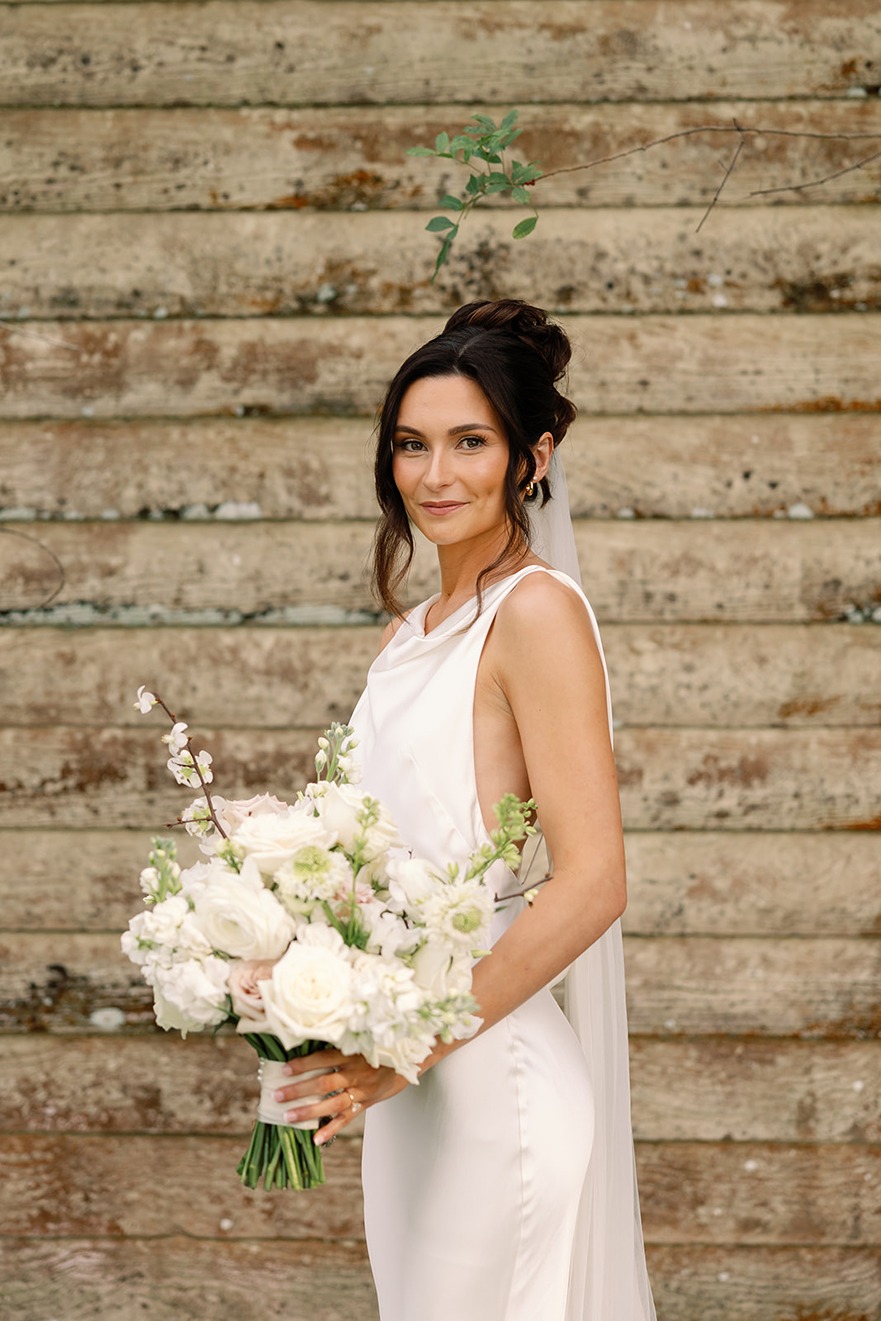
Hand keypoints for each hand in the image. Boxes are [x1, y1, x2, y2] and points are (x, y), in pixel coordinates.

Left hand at [274, 1048, 409, 1145]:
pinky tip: (315, 1139)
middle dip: (298, 1090)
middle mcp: (356, 1073)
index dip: (304, 1064)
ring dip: (309, 1111)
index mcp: (353, 1053)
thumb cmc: (380, 1047)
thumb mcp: (362, 1039)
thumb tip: (310, 1038)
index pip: (324, 1058)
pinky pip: (347, 1119)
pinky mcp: (366, 1104)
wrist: (409, 1061)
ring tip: (288, 1117)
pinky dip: (331, 1129)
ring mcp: (362, 1090)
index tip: (284, 1069)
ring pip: (332, 1103)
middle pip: (324, 1083)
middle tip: (276, 1095)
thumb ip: (341, 1042)